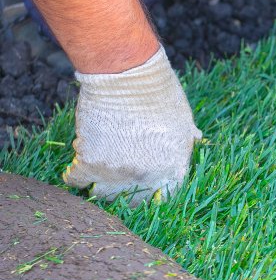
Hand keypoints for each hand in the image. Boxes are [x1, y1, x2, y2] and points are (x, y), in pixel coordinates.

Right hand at [63, 46, 201, 205]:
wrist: (128, 77)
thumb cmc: (160, 92)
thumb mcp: (184, 118)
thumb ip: (186, 137)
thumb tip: (198, 139)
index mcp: (173, 168)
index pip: (166, 198)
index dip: (153, 195)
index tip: (144, 190)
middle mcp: (147, 177)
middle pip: (132, 203)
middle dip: (125, 194)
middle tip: (117, 182)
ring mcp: (118, 173)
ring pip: (102, 196)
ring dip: (99, 187)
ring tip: (98, 173)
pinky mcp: (90, 163)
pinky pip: (75, 181)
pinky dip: (74, 175)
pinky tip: (77, 166)